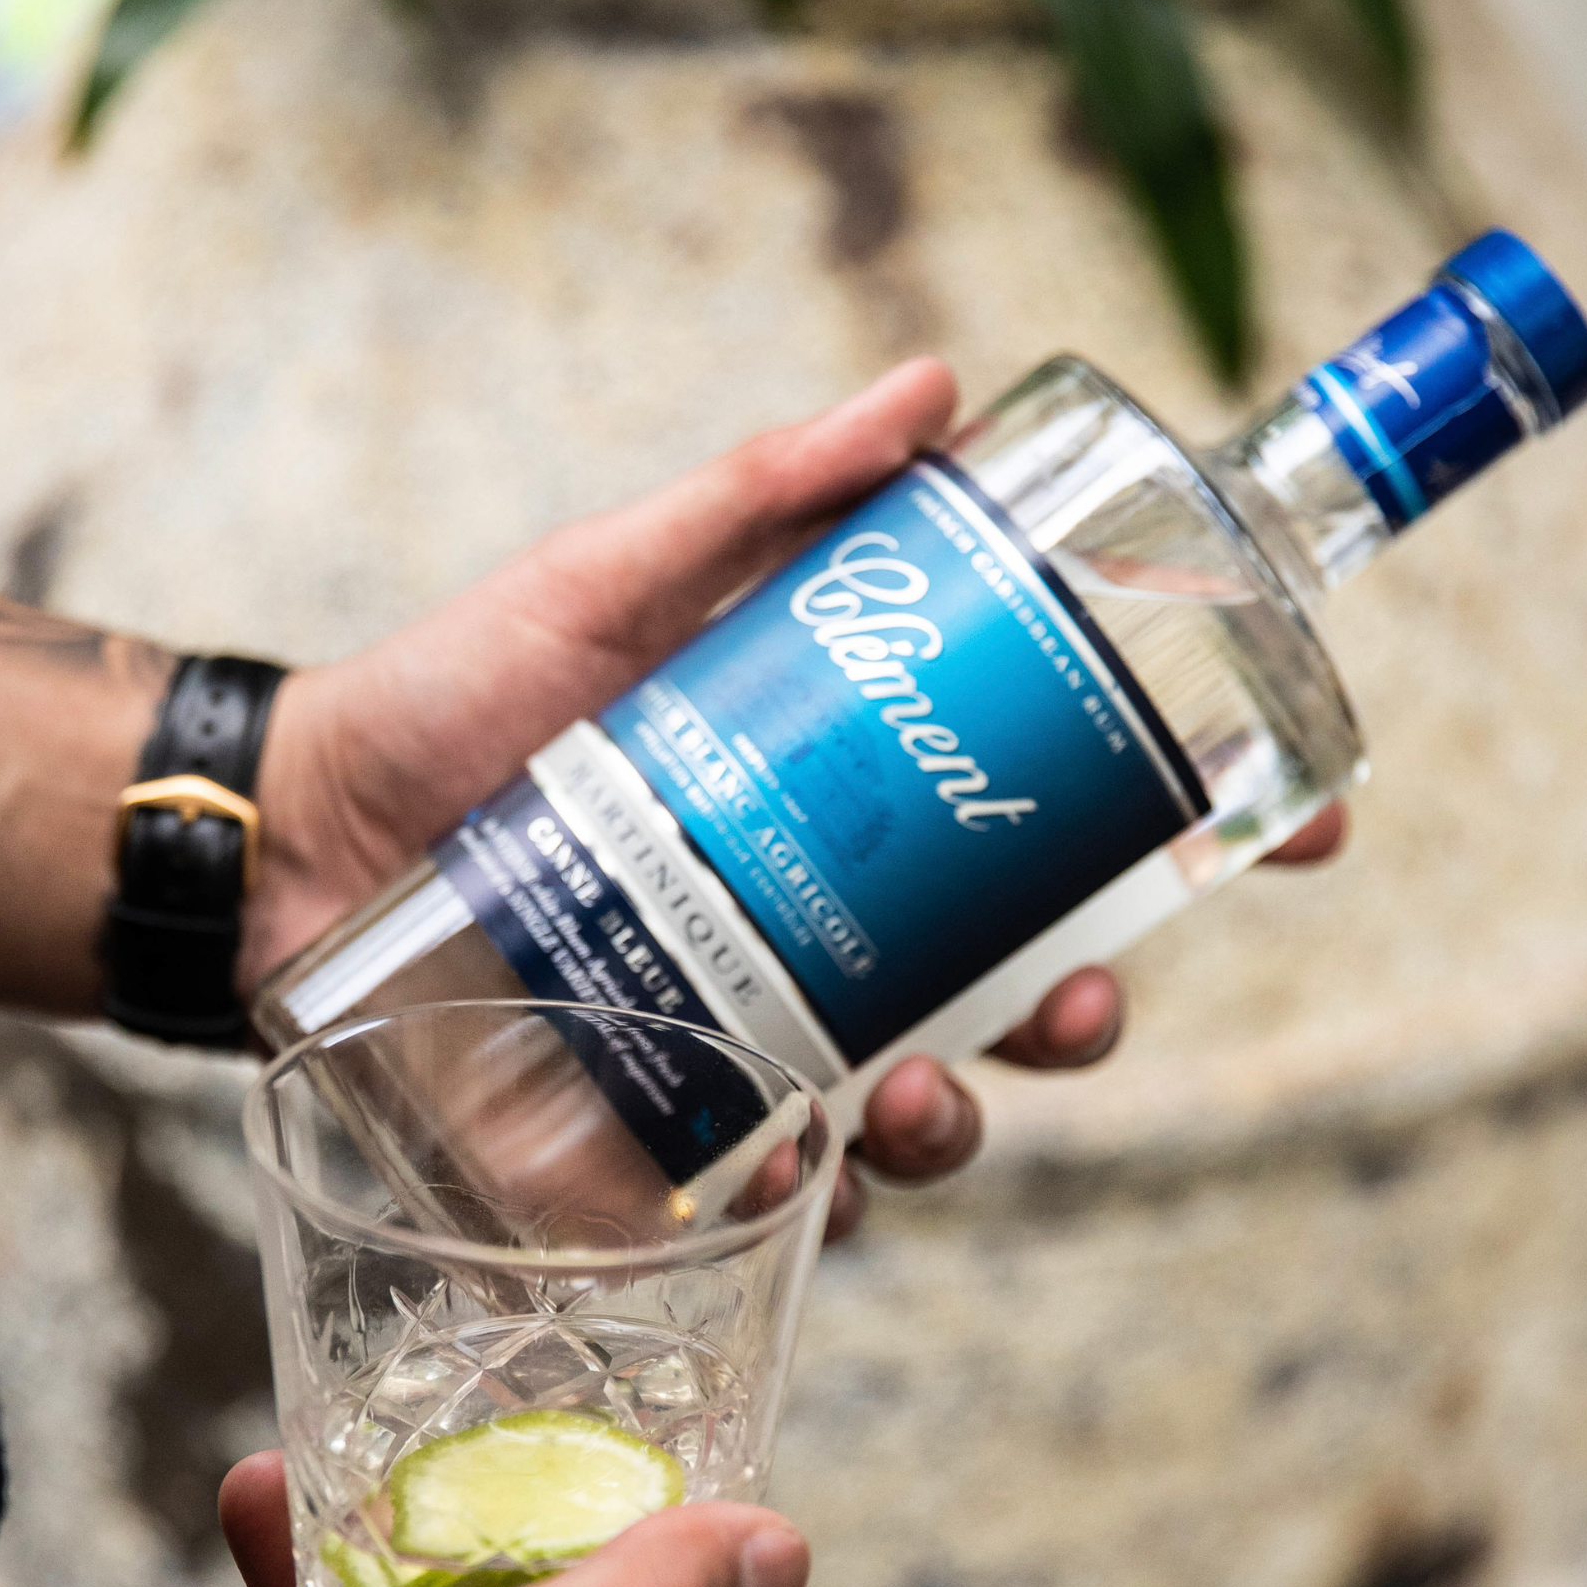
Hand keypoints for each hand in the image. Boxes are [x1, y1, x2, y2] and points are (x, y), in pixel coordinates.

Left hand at [244, 362, 1345, 1224]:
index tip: (1287, 827)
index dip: (1183, 834)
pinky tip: (799, 1180)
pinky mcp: (658, 1134)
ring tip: (933, 1100)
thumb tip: (936, 386)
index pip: (1045, 828)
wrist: (299, 827)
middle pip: (1010, 990)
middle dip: (1088, 1007)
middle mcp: (824, 930)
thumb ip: (764, 497)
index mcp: (849, 805)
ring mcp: (748, 1042)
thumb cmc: (459, 698)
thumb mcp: (616, 580)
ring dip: (967, 1119)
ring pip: (918, 1109)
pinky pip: (772, 1194)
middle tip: (1089, 996)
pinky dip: (806, 1201)